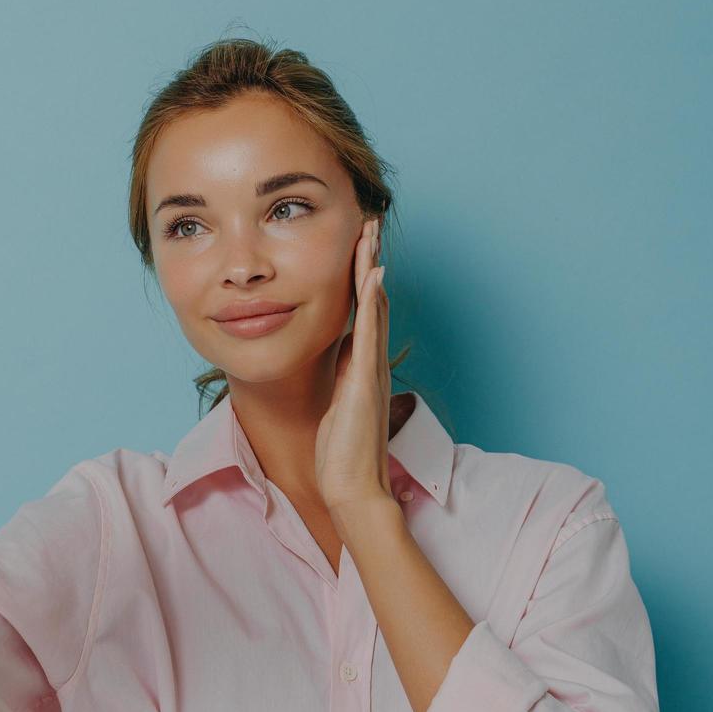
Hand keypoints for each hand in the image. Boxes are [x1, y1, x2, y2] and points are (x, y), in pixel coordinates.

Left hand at [315, 217, 391, 519]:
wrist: (353, 486)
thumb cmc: (341, 453)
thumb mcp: (337, 404)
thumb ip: (341, 379)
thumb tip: (337, 358)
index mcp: (363, 366)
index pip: (364, 311)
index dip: (361, 278)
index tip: (358, 247)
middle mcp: (373, 362)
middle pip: (374, 300)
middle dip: (370, 261)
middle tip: (369, 224)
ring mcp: (372, 369)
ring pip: (375, 307)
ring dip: (372, 268)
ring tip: (371, 234)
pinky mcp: (365, 379)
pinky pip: (370, 332)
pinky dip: (372, 302)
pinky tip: (373, 275)